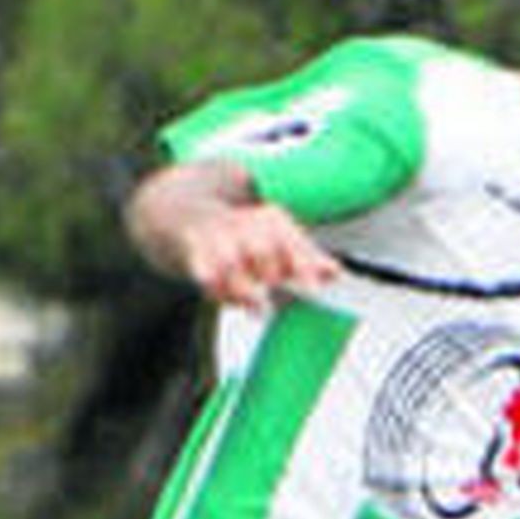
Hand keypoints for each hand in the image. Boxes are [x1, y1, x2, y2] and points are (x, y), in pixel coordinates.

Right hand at [127, 158, 339, 309]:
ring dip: (243, 287)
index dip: (304, 264)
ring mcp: (217, 233)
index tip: (314, 288)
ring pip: (232, 262)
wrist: (184, 213)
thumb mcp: (275, 242)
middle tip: (272, 300)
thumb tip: (335, 272)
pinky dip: (213, 283)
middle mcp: (245, 222)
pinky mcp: (193, 245)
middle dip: (270, 275)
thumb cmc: (238, 235)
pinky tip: (218, 292)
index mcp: (271, 220)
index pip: (291, 240)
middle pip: (263, 251)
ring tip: (253, 305)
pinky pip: (204, 269)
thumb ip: (304, 259)